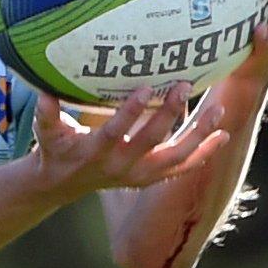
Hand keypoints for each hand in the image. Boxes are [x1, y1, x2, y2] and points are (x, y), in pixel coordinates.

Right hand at [31, 80, 230, 198]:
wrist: (63, 183)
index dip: (130, 113)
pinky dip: (203, 153)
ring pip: (173, 157)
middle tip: (185, 85)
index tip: (146, 88)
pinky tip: (222, 136)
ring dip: (197, 135)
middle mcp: (119, 167)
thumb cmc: (56, 148)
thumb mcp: (46, 132)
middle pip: (150, 142)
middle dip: (169, 114)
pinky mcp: (150, 178)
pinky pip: (181, 168)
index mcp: (94, 152)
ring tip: (217, 110)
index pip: (114, 133)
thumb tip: (45, 87)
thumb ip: (46, 112)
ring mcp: (138, 174)